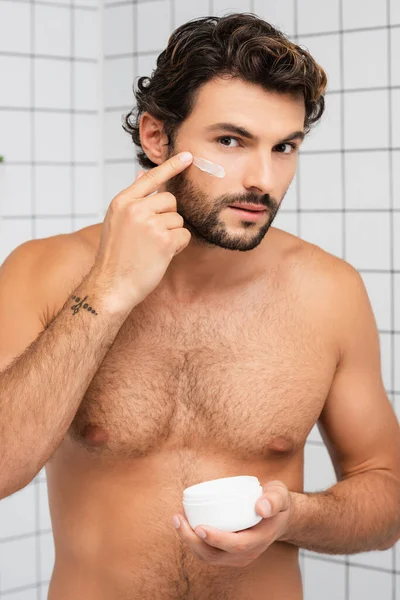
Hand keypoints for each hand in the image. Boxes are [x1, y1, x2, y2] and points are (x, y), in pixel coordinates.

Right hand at [91, 151, 192, 312]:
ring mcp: (150, 224)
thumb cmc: (115, 257)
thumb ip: (132, 200)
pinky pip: (184, 236)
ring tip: (153, 249)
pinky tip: (161, 256)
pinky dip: (177, 247)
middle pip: (170, 201)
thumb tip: (140, 175)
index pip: (150, 178)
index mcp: (121, 202)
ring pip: (178, 220)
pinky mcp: (164, 240)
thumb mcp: (116, 222)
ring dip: (172, 235)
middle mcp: (135, 209)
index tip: (188, 156)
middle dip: (168, 218)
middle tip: (152, 237)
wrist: (111, 286)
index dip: (171, 165)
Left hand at [171, 480, 291, 566]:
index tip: (199, 527)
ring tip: (177, 519)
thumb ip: (274, 499)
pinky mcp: (228, 552)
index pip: (236, 546)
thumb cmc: (276, 503)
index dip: (217, 539)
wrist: (279, 516)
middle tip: (178, 518)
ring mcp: (237, 555)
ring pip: (208, 556)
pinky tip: (183, 525)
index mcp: (259, 540)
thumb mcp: (280, 495)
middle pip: (215, 555)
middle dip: (192, 540)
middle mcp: (247, 553)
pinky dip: (193, 542)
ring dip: (188, 541)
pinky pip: (207, 552)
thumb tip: (261, 507)